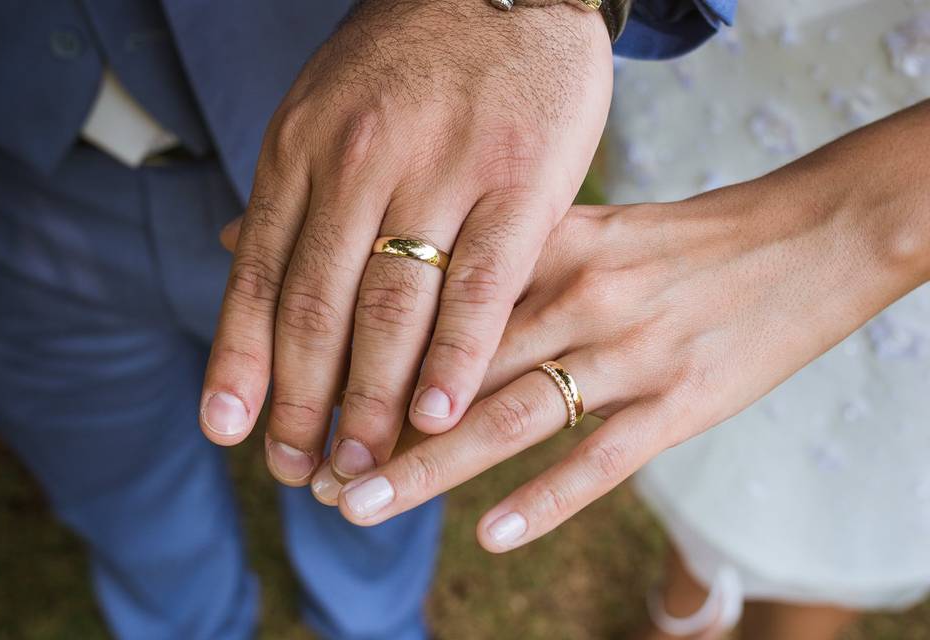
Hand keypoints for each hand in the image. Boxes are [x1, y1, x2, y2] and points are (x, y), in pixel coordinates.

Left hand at [200, 0, 611, 486]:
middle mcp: (360, 162)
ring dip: (371, 399)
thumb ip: (287, 189)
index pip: (262, 274)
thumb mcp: (322, 106)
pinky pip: (483, 284)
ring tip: (358, 465)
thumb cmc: (408, 58)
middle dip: (302, 400)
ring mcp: (442, 172)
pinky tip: (439, 416)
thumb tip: (229, 255)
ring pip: (392, 306)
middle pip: (318, 305)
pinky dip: (457, 356)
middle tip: (299, 471)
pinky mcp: (520, 183)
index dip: (242, 361)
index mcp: (303, 148)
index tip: (231, 431)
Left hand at [329, 146, 928, 549]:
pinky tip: (490, 534)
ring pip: (513, 417)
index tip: (309, 391)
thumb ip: (510, 252)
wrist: (807, 237)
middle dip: (381, 424)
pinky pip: (602, 459)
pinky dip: (546, 499)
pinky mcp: (683, 403)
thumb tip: (427, 279)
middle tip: (316, 471)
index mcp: (553, 245)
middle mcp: (582, 296)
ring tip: (361, 505)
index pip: (442, 304)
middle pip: (460, 369)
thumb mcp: (592, 224)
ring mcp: (632, 353)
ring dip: (432, 466)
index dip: (371, 352)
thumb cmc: (684, 239)